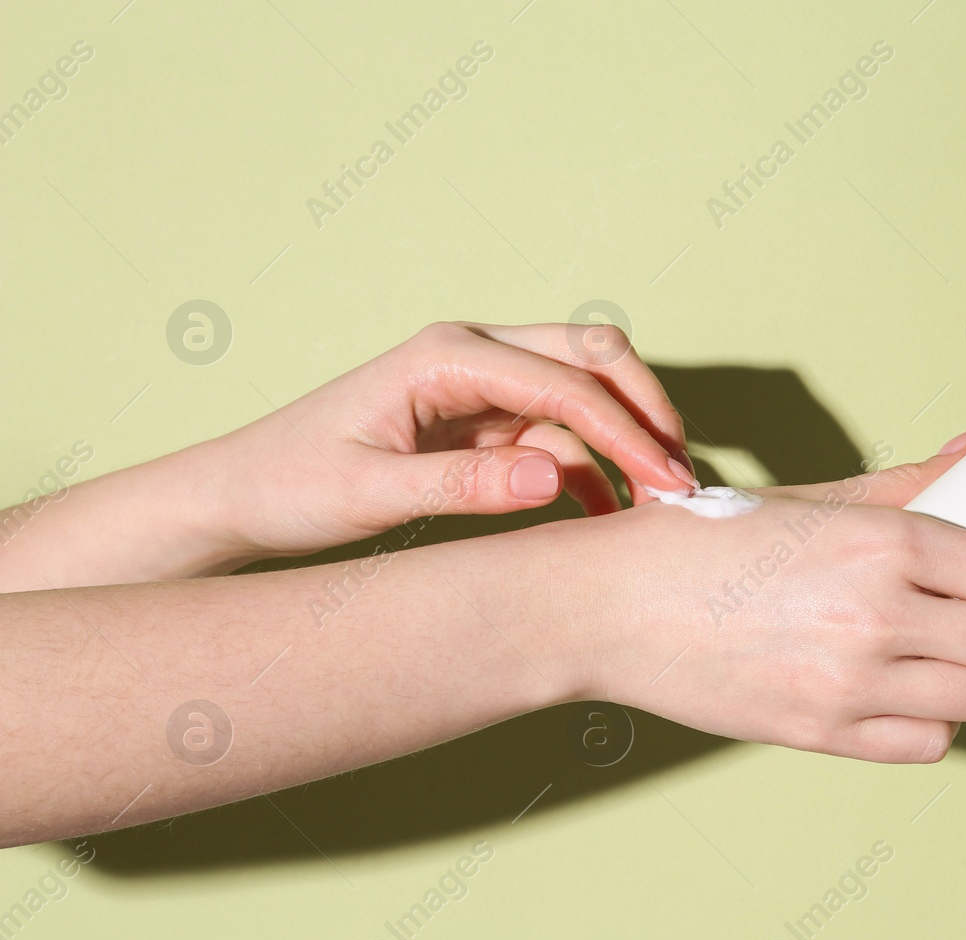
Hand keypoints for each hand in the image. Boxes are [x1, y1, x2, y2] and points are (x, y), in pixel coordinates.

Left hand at [196, 320, 695, 562]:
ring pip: (587, 393)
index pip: (565, 382)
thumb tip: (553, 479)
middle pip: (594, 355)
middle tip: (681, 480)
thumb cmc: (290, 485)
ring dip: (629, 440)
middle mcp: (474, 355)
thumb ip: (461, 487)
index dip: (626, 431)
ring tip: (659, 505)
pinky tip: (612, 517)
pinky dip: (596, 471)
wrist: (243, 496)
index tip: (668, 484)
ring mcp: (484, 387)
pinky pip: (561, 437)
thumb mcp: (368, 495)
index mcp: (446, 355)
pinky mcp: (486, 424)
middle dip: (646, 411)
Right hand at [544, 450, 965, 762]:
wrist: (604, 608)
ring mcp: (851, 687)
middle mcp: (878, 619)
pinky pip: (932, 740)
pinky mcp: (823, 736)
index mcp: (880, 545)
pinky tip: (912, 683)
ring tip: (962, 644)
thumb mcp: (807, 496)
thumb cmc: (700, 541)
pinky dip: (940, 714)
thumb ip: (905, 484)